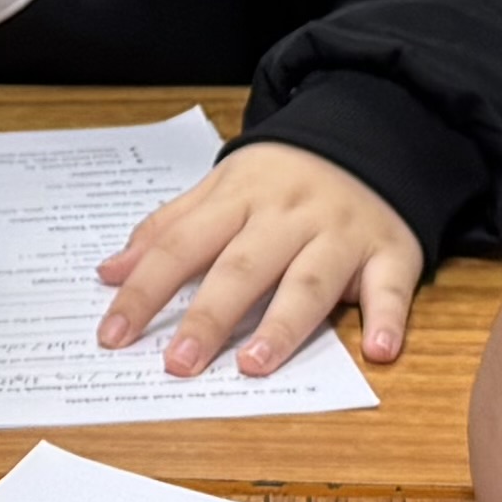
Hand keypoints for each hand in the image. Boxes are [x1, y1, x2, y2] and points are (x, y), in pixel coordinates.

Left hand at [94, 138, 424, 378]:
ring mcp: (342, 234)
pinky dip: (389, 318)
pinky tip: (380, 352)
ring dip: (283, 325)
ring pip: (310, 281)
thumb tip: (109, 274)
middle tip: (178, 363)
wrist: (372, 135)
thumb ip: (168, 229)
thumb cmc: (285, 176)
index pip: (182, 246)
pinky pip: (391, 286)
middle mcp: (289, 216)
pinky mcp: (392, 251)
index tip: (113, 335)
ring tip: (255, 366)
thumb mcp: (221, 188)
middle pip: (243, 267)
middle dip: (209, 316)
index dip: (145, 291)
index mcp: (240, 198)